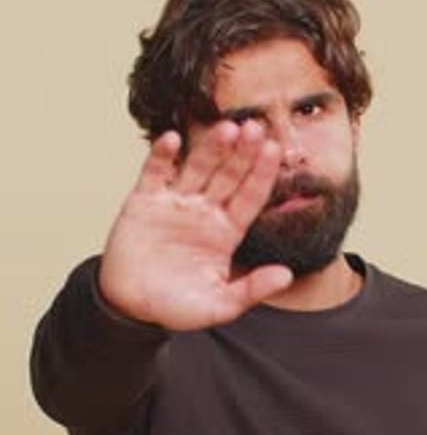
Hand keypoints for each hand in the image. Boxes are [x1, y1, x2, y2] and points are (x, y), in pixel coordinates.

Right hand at [98, 121, 293, 330]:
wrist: (131, 307)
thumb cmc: (176, 307)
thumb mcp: (219, 305)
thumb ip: (252, 290)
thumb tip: (287, 277)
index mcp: (226, 232)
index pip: (250, 197)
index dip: (261, 174)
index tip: (273, 151)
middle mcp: (204, 212)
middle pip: (228, 175)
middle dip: (242, 153)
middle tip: (255, 127)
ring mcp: (175, 203)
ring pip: (196, 167)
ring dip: (210, 148)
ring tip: (226, 128)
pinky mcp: (145, 202)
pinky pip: (156, 173)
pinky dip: (162, 156)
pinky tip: (173, 139)